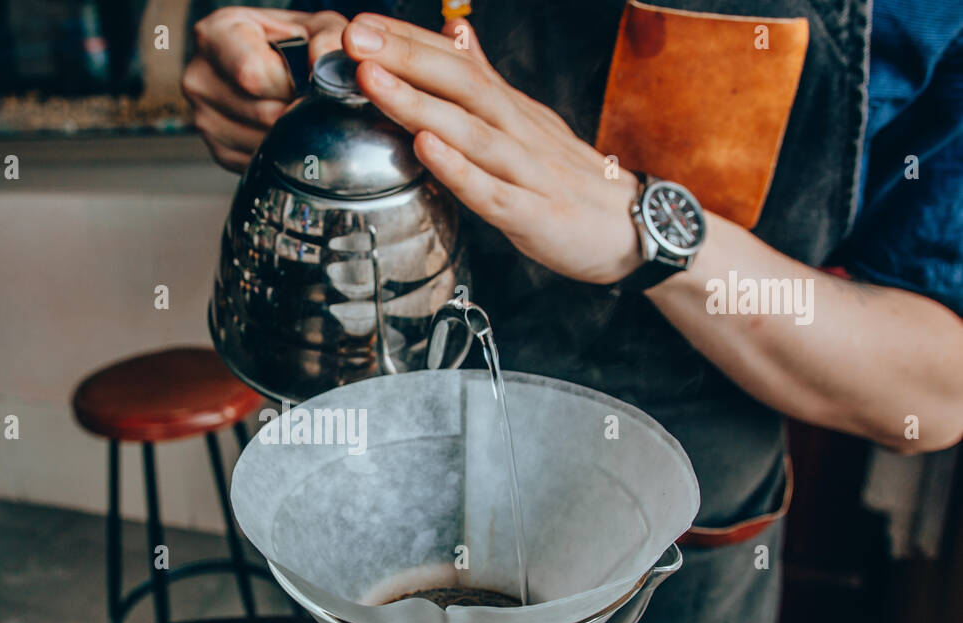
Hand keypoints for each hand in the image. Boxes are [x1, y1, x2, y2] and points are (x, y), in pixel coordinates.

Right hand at [182, 7, 347, 171]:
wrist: (270, 61)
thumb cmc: (289, 41)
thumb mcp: (314, 25)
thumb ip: (329, 39)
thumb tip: (326, 68)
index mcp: (214, 35)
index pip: (252, 73)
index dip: (290, 85)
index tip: (307, 82)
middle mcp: (199, 77)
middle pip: (262, 113)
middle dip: (296, 111)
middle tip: (307, 98)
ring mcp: (203, 117)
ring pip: (262, 143)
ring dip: (290, 133)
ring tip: (293, 109)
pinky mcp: (216, 149)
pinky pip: (256, 162)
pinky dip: (278, 152)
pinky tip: (282, 127)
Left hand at [343, 15, 642, 283]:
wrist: (634, 230)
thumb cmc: (571, 181)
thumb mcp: (528, 121)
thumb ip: (487, 80)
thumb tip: (455, 33)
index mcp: (512, 109)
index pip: (457, 62)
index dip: (409, 41)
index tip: (363, 25)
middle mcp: (518, 131)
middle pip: (460, 84)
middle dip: (404, 58)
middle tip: (356, 37)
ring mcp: (527, 172)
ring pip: (469, 132)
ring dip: (418, 104)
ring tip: (373, 81)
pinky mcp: (533, 215)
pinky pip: (491, 191)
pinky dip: (457, 169)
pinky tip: (425, 148)